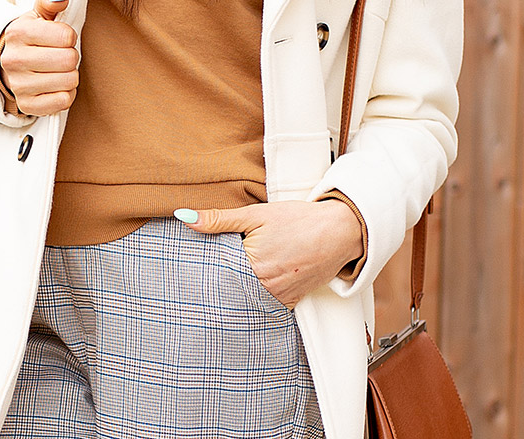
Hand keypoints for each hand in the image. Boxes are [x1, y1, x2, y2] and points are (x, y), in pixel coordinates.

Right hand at [0, 0, 78, 116]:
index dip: (69, 36)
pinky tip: (56, 86)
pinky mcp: (26, 105)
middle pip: (69, 60)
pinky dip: (66, 94)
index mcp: (18, 33)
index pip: (66, 36)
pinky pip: (63, 101)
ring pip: (69, 81)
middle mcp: (13, 60)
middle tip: (60, 55)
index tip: (59, 38)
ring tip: (57, 70)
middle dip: (71, 56)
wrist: (10, 64)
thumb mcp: (39, 14)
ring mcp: (18, 85)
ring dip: (70, 75)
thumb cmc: (33, 36)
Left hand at [178, 200, 363, 307]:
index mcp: (251, 265)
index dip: (199, 272)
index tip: (185, 272)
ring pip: (245, 301)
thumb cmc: (297, 219)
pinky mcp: (290, 302)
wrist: (339, 231)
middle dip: (214, 286)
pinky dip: (253, 301)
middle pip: (228, 290)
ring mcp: (279, 297)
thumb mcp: (256, 214)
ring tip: (213, 293)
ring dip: (232, 295)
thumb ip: (218, 219)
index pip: (213, 274)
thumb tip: (183, 216)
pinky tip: (243, 295)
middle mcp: (264, 287)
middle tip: (192, 286)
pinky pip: (264, 307)